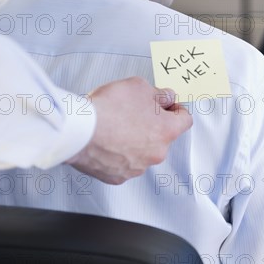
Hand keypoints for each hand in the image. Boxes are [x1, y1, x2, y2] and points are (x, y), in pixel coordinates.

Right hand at [66, 77, 191, 184]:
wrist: (78, 130)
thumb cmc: (108, 109)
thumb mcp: (139, 87)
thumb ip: (159, 94)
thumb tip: (165, 97)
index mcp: (167, 131)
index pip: (185, 120)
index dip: (176, 109)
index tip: (168, 106)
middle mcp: (156, 153)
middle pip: (162, 137)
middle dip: (152, 124)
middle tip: (134, 112)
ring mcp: (138, 167)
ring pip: (143, 151)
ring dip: (135, 140)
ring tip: (116, 126)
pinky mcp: (118, 176)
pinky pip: (124, 163)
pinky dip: (119, 154)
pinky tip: (108, 141)